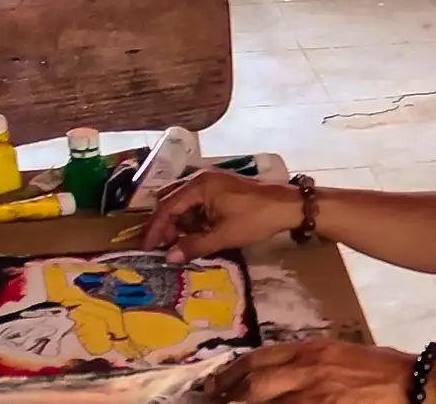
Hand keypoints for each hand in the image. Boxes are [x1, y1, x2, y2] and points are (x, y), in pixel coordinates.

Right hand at [142, 170, 303, 261]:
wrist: (288, 205)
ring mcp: (212, 181)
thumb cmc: (256, 218)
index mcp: (199, 185)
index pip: (167, 206)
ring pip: (185, 202)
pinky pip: (198, 202)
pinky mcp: (222, 187)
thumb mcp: (224, 235)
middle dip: (166, 225)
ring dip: (180, 222)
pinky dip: (193, 218)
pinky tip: (196, 233)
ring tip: (179, 244)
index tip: (147, 247)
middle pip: (172, 201)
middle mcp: (202, 178)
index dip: (156, 229)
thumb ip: (194, 245)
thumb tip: (168, 257)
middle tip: (163, 247)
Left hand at [205, 338, 414, 402]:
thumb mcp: (344, 354)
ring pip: (264, 400)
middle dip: (229, 391)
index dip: (235, 369)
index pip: (262, 356)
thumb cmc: (385, 369)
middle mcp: (308, 366)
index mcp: (313, 348)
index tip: (219, 380)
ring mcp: (313, 391)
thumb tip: (287, 370)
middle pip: (255, 379)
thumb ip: (314, 359)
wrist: (413, 383)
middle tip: (213, 399)